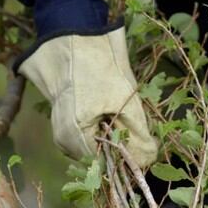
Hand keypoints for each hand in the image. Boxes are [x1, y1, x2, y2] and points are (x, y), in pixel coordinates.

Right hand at [18, 25, 157, 167]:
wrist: (74, 41)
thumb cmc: (100, 68)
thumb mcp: (126, 102)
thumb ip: (137, 136)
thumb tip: (147, 161)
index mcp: (75, 135)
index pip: (106, 166)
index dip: (126, 158)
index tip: (138, 141)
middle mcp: (63, 140)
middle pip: (98, 159)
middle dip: (116, 146)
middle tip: (124, 119)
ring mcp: (60, 133)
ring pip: (92, 148)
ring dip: (107, 137)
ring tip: (110, 110)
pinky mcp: (61, 125)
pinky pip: (84, 138)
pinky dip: (97, 130)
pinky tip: (101, 110)